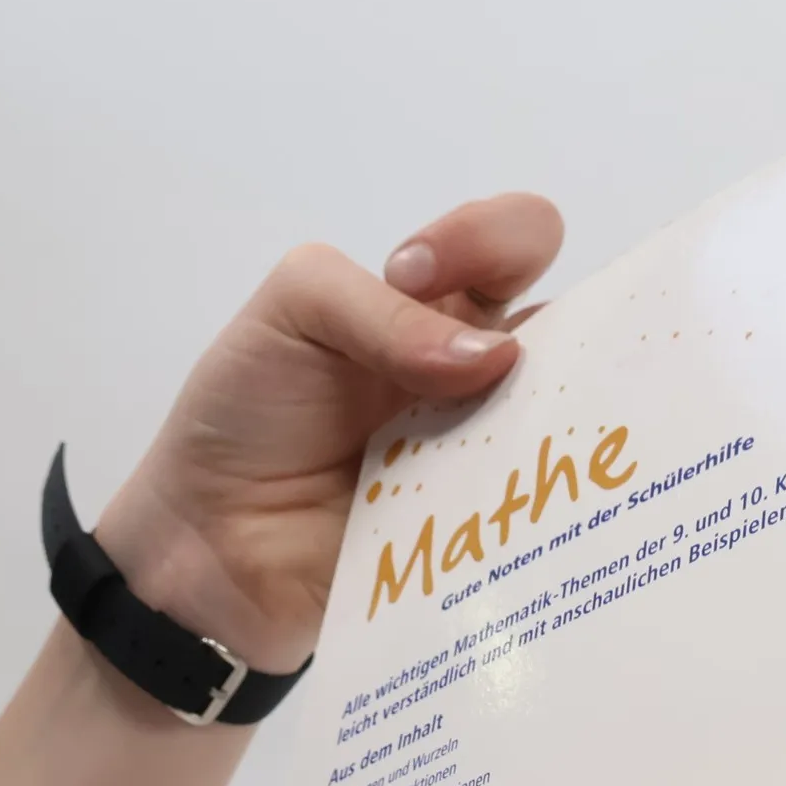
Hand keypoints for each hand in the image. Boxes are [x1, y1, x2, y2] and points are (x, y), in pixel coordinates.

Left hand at [94, 196, 562, 673]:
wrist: (209, 544)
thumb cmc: (245, 415)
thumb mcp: (292, 313)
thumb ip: (379, 309)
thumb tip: (494, 358)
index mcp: (440, 310)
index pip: (515, 244)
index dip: (495, 240)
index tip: (417, 276)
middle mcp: (482, 381)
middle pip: (575, 335)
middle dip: (567, 335)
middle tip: (499, 370)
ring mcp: (490, 463)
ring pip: (570, 431)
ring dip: (553, 428)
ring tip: (511, 446)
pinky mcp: (488, 539)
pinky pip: (536, 520)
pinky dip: (534, 511)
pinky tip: (512, 516)